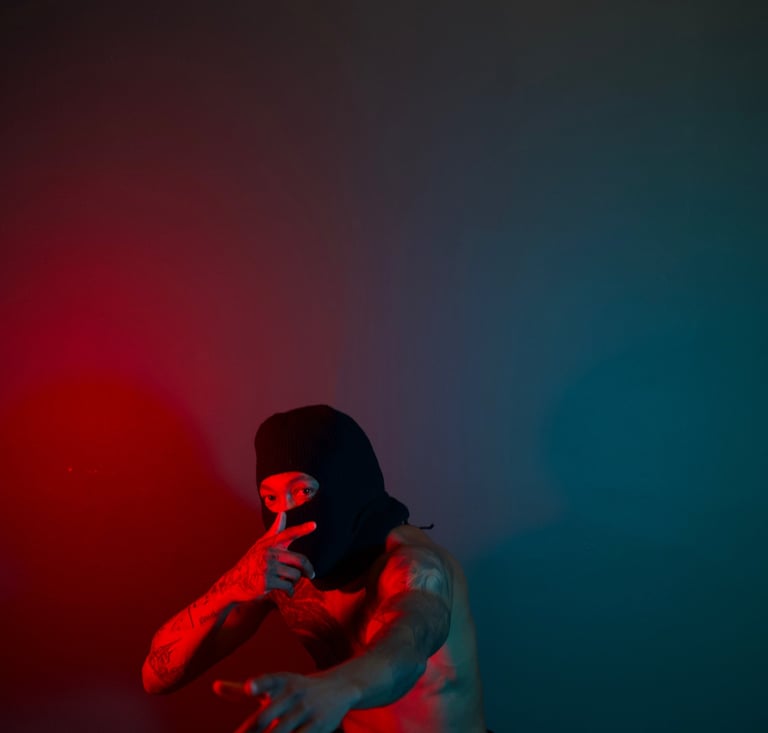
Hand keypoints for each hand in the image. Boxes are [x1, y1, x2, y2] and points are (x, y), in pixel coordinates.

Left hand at [213, 672, 357, 732]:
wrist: (339, 687)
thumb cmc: (295, 689)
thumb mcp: (274, 685)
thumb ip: (243, 690)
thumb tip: (215, 687)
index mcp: (281, 681)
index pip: (269, 680)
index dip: (258, 683)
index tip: (250, 687)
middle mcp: (293, 693)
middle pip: (266, 716)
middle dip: (251, 730)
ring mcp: (306, 709)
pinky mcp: (318, 726)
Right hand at [226, 512, 315, 602]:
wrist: (232, 583)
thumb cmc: (250, 563)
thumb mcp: (260, 545)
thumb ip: (274, 531)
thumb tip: (283, 513)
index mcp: (269, 543)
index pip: (287, 534)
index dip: (301, 529)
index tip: (314, 525)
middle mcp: (268, 553)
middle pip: (299, 559)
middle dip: (308, 569)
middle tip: (311, 574)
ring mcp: (267, 567)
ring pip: (295, 575)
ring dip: (295, 581)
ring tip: (288, 582)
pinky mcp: (266, 581)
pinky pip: (288, 586)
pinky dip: (290, 591)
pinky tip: (288, 592)